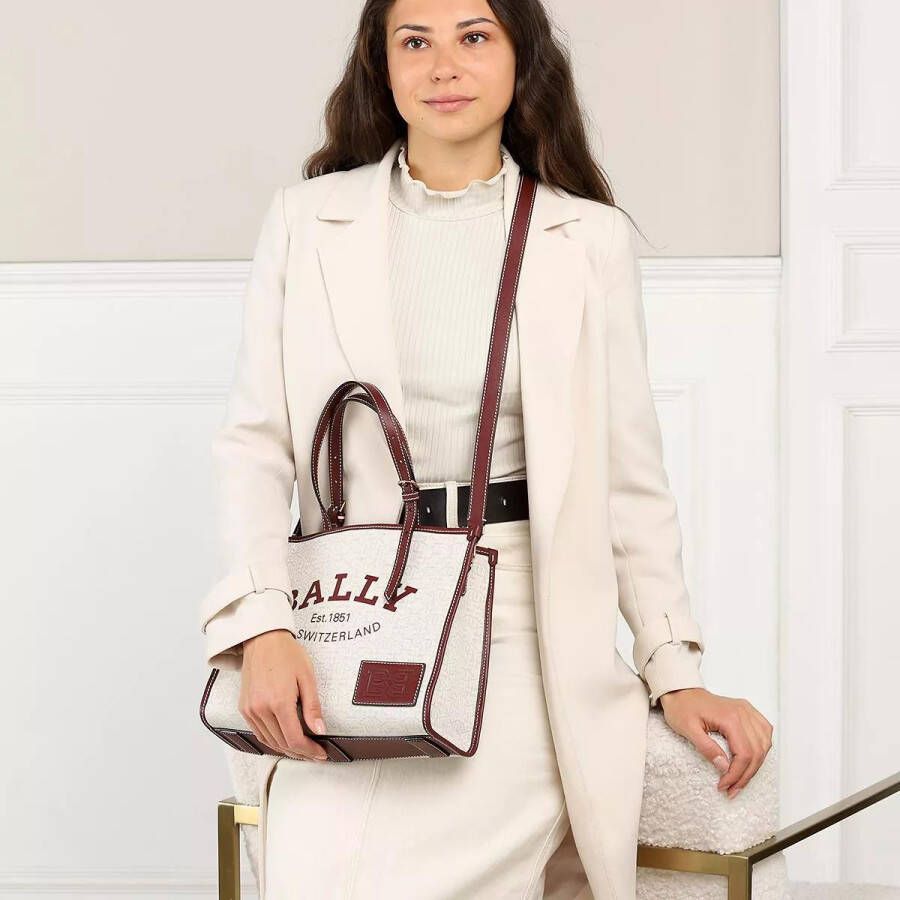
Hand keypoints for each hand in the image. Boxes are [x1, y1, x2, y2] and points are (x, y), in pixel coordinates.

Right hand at [239, 629, 328, 761]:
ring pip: (269, 741)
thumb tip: (320, 730)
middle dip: (301, 752)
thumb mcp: (307, 677)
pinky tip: (284, 739)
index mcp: (279, 702)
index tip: (321, 753)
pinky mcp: (244, 708)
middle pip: (282, 743)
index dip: (309, 751)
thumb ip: (313, 707)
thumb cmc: (287, 654)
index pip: (294, 739)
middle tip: (315, 753)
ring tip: (303, 749)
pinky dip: (272, 740)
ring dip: (286, 749)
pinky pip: (258, 733)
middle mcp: (261, 709)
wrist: (262, 640)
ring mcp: (249, 710)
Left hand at [658, 687, 773, 798]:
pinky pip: (764, 732)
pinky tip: (753, 759)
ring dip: (755, 765)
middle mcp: (743, 712)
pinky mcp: (747, 711)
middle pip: (757, 752)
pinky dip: (762, 749)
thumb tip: (724, 767)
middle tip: (732, 790)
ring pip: (764, 744)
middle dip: (745, 775)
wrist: (680, 691)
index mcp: (730, 717)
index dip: (736, 774)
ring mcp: (747, 710)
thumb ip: (707, 748)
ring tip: (740, 780)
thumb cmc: (681, 708)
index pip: (744, 753)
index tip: (724, 786)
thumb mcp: (687, 729)